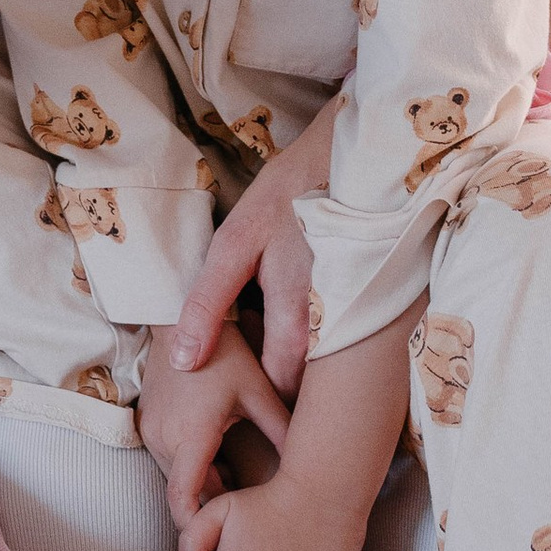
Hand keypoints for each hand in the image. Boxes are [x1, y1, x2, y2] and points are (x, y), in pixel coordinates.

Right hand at [137, 322, 292, 525]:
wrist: (180, 316)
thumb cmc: (224, 353)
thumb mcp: (258, 392)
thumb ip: (282, 432)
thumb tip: (313, 469)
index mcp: (191, 435)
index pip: (183, 500)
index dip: (194, 532)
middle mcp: (164, 437)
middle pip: (184, 494)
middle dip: (210, 509)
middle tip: (242, 525)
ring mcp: (152, 430)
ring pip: (175, 478)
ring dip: (201, 487)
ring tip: (235, 488)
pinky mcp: (148, 423)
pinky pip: (169, 460)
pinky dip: (190, 469)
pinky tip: (217, 460)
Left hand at [169, 96, 336, 398]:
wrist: (344, 161)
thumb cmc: (284, 200)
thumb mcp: (234, 245)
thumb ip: (207, 306)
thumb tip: (184, 362)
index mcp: (297, 324)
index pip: (276, 389)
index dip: (252, 385)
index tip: (234, 365)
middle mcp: (332, 332)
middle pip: (303, 381)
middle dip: (275, 374)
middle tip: (252, 340)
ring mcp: (355, 321)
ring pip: (320, 361)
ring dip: (296, 352)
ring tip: (273, 317)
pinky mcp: (366, 306)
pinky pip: (337, 336)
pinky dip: (316, 331)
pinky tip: (300, 302)